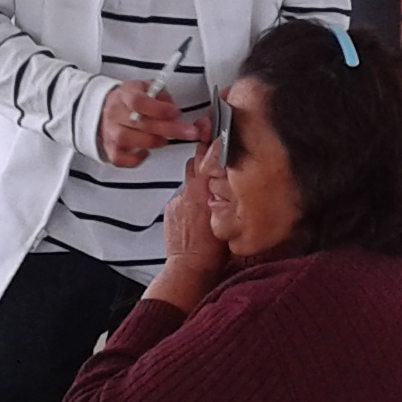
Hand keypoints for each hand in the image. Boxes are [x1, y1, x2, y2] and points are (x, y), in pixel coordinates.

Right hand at [98, 80, 202, 166]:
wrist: (109, 108)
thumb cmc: (132, 99)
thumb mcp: (148, 87)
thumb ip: (161, 95)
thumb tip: (172, 108)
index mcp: (126, 94)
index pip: (138, 101)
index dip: (159, 109)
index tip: (175, 113)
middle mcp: (115, 113)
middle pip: (139, 123)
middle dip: (168, 129)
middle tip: (188, 132)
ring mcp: (110, 131)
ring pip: (127, 140)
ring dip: (152, 142)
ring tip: (165, 140)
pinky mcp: (110, 148)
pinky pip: (119, 158)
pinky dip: (134, 159)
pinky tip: (146, 152)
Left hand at [162, 156, 228, 280]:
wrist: (189, 268)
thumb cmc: (212, 250)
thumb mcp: (228, 219)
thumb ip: (227, 197)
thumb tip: (231, 183)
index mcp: (203, 193)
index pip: (205, 158)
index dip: (210, 145)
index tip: (214, 134)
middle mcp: (187, 193)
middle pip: (194, 163)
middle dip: (202, 160)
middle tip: (212, 158)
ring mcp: (176, 200)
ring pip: (188, 181)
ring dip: (196, 182)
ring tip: (207, 192)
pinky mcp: (170, 209)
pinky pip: (181, 197)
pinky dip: (188, 199)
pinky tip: (196, 212)